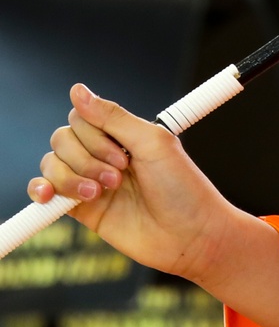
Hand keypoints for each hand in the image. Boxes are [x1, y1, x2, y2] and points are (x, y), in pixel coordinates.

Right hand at [28, 84, 235, 283]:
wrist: (190, 237)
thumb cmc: (181, 188)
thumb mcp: (152, 142)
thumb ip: (112, 117)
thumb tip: (77, 90)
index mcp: (124, 134)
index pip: (81, 118)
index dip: (93, 134)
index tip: (124, 155)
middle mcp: (104, 154)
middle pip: (63, 139)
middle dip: (86, 157)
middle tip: (119, 177)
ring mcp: (91, 181)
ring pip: (52, 164)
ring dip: (72, 177)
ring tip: (101, 193)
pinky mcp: (82, 210)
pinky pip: (46, 192)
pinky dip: (40, 190)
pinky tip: (48, 196)